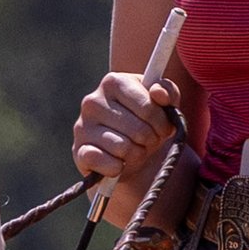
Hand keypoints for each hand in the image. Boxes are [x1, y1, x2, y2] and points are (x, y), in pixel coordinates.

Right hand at [71, 71, 181, 210]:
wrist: (132, 155)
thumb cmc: (148, 124)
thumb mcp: (165, 105)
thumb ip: (168, 92)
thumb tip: (158, 93)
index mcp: (114, 82)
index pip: (148, 107)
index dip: (162, 123)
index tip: (163, 127)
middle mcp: (93, 101)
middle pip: (138, 129)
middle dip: (151, 140)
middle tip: (148, 140)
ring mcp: (83, 126)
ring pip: (124, 148)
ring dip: (137, 154)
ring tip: (135, 150)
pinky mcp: (80, 152)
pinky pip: (108, 164)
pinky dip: (118, 168)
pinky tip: (119, 163)